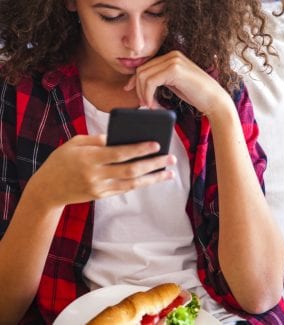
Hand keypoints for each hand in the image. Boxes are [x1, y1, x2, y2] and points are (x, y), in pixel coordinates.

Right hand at [27, 135, 175, 207]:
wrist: (47, 189)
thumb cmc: (62, 160)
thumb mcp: (74, 143)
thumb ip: (97, 140)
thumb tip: (119, 137)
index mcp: (89, 158)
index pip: (119, 153)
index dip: (139, 149)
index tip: (156, 144)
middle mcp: (95, 175)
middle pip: (130, 170)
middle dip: (153, 164)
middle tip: (171, 158)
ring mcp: (99, 188)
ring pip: (132, 183)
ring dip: (153, 178)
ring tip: (169, 172)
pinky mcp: (101, 196)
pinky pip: (125, 189)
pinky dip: (140, 183)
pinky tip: (153, 178)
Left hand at [124, 50, 233, 117]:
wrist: (215, 100)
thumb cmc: (198, 95)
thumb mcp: (175, 84)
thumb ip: (161, 78)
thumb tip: (140, 82)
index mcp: (173, 56)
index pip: (146, 65)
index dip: (135, 79)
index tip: (130, 90)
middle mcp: (173, 55)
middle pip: (142, 69)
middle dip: (137, 87)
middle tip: (143, 103)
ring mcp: (174, 61)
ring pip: (144, 75)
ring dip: (142, 92)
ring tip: (148, 105)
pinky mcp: (174, 70)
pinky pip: (150, 81)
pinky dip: (147, 94)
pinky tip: (152, 103)